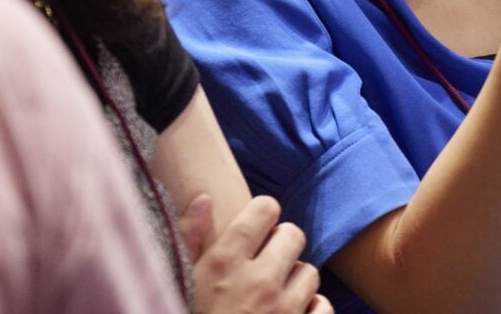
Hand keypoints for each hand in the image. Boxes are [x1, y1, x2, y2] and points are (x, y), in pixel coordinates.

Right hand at [179, 193, 331, 313]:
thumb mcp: (178, 284)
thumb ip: (190, 238)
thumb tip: (205, 198)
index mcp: (224, 262)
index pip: (266, 207)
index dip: (262, 217)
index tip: (254, 232)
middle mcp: (258, 280)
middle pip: (294, 235)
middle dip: (281, 248)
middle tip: (264, 266)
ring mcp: (282, 311)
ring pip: (309, 272)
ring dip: (295, 284)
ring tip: (271, 301)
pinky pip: (322, 308)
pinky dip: (310, 313)